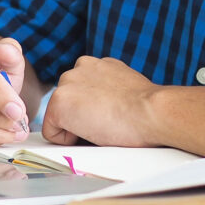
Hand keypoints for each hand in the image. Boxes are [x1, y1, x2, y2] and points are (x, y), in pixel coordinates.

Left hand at [41, 56, 160, 146]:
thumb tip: (104, 106)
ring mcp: (67, 83)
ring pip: (60, 116)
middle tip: (108, 122)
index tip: (111, 115)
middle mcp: (79, 67)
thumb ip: (108, 90)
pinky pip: (52, 132)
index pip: (82, 92)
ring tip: (102, 125)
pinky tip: (92, 132)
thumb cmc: (147, 109)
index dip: (94, 111)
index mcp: (97, 64)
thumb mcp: (125, 88)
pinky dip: (68, 140)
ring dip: (76, 126)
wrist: (151, 112)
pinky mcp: (58, 103)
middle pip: (70, 103)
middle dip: (82, 116)